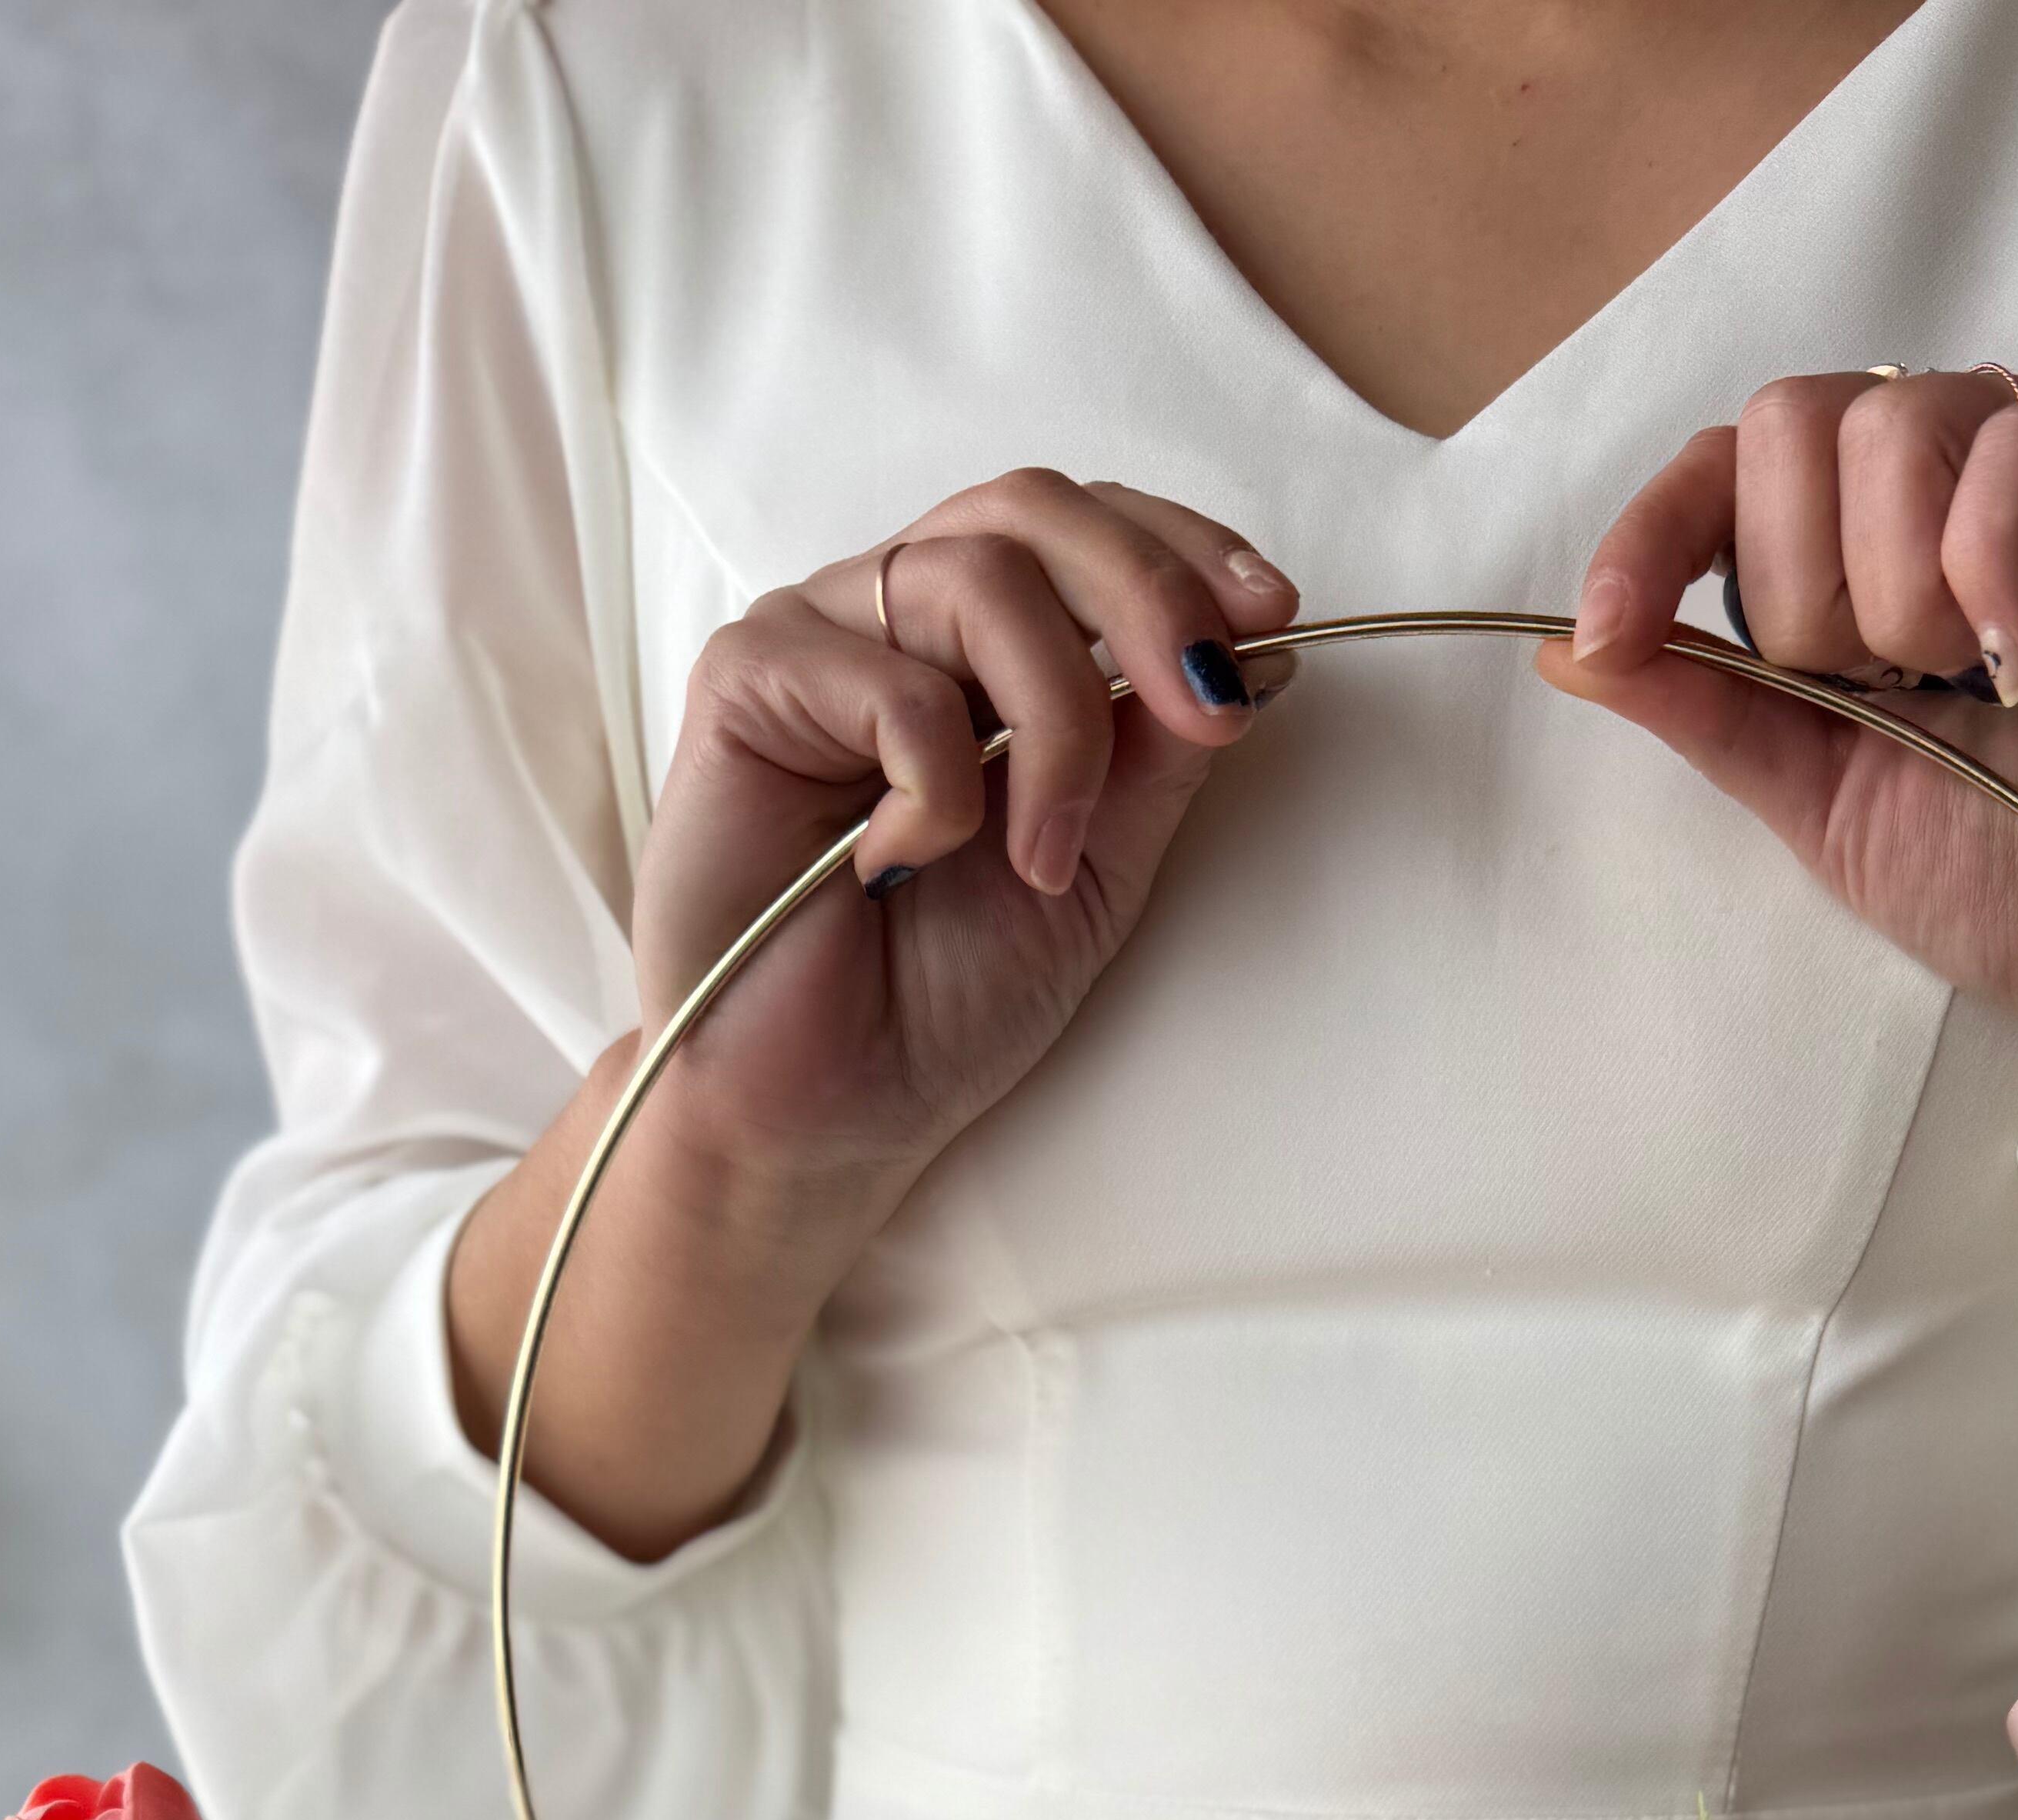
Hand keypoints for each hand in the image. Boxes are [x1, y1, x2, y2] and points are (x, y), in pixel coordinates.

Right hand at [637, 469, 1298, 1205]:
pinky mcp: (747, 678)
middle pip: (1033, 510)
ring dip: (1054, 724)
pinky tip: (899, 864)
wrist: (819, 1112)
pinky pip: (889, 679)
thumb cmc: (937, 1001)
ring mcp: (819, 638)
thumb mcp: (1099, 873)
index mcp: (980, 650)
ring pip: (977, 576)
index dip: (1182, 551)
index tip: (1270, 616)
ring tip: (1044, 857)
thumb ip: (1157, 756)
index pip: (1084, 530)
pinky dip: (935, 784)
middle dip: (1147, 595)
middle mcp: (898, 620)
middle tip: (1205, 705)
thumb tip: (1255, 651)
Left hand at [1542, 375, 2017, 1219]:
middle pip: (1793, 420)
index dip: (1655, 531)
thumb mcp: (1826, 801)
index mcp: (1878, 549)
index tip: (1613, 625)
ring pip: (1891, 420)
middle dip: (1805, 592)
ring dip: (1902, 596)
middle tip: (1897, 699)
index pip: (1730, 466)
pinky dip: (1990, 567)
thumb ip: (1711, 710)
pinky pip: (2013, 440)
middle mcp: (1965, 475)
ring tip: (1984, 692)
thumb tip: (1570, 646)